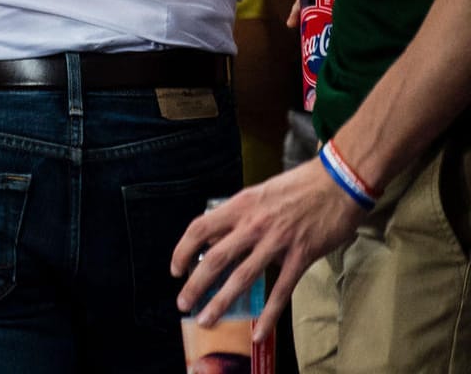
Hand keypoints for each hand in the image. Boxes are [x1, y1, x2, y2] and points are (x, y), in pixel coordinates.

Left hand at [169, 155, 365, 339]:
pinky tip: (258, 331)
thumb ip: (240, 216)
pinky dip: (268, 314)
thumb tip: (220, 240)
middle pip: (216, 258)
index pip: (200, 229)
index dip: (183, 250)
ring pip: (242, 277)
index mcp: (240, 205)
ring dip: (221, 301)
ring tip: (207, 320)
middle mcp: (253, 224)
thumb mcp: (259, 194)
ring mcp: (277, 242)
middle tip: (183, 303)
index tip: (175, 270)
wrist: (338, 182)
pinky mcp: (301, 256)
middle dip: (195, 284)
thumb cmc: (298, 186)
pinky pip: (281, 290)